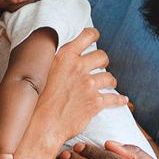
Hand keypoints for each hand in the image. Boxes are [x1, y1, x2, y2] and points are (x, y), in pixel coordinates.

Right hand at [36, 28, 125, 142]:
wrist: (40, 124)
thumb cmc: (35, 100)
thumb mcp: (40, 71)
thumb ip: (51, 60)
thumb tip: (54, 54)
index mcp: (64, 56)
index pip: (86, 36)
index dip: (93, 35)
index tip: (95, 36)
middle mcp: (78, 67)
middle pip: (101, 56)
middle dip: (102, 60)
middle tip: (100, 64)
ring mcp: (88, 85)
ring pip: (109, 77)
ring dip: (109, 80)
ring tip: (108, 83)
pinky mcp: (95, 102)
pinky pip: (113, 99)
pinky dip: (120, 100)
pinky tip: (123, 100)